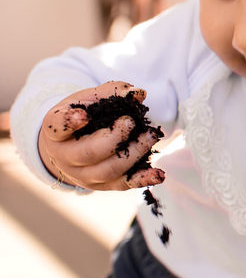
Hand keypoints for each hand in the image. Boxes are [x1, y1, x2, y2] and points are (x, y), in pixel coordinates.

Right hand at [37, 81, 164, 190]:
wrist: (70, 145)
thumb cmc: (82, 116)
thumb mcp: (89, 100)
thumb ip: (111, 92)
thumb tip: (138, 93)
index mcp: (55, 131)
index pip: (58, 127)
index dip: (70, 122)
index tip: (84, 115)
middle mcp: (65, 157)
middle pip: (89, 153)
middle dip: (114, 138)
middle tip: (131, 122)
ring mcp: (82, 175)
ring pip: (108, 171)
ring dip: (134, 153)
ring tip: (150, 135)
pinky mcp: (102, 185)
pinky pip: (122, 184)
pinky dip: (142, 179)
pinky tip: (159, 174)